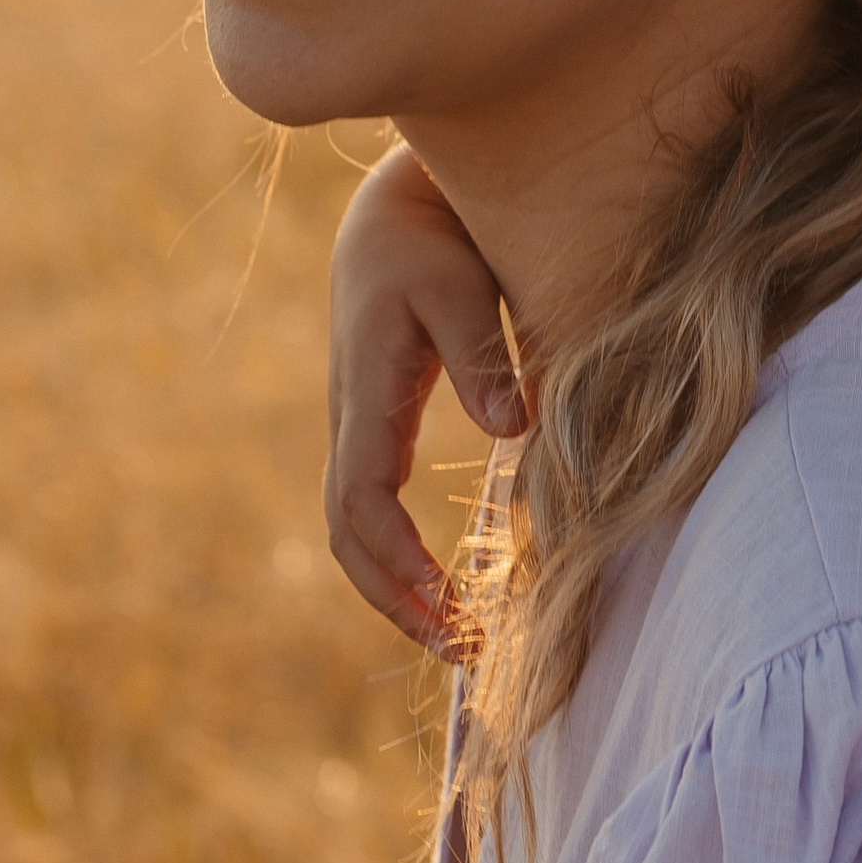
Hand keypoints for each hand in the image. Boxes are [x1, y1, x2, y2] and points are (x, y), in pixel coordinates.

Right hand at [325, 146, 521, 645]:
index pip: (363, 501)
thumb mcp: (458, 287)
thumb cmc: (430, 240)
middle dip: (396, 600)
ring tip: (459, 636)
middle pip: (347, 537)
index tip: (446, 602)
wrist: (391, 212)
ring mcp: (358, 430)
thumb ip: (481, 356)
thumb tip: (514, 427)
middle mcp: (351, 422)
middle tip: (461, 649)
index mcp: (365, 394)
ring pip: (353, 532)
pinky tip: (445, 586)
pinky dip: (400, 561)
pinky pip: (371, 514)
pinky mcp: (376, 430)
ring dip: (396, 591)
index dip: (399, 559)